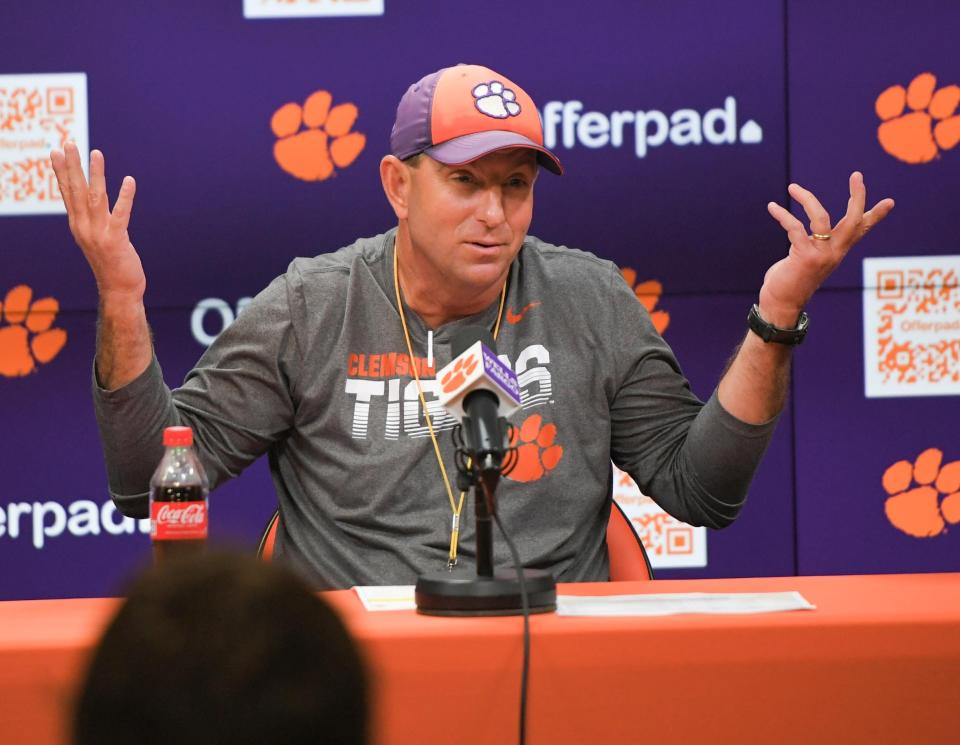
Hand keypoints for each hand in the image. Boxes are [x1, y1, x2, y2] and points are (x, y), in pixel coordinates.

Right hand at [50, 143, 145, 302]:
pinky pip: (120, 214)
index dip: (61, 172)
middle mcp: (83, 227)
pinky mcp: (116, 240)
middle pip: (76, 191)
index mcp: (77, 225)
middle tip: (68, 144)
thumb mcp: (95, 238)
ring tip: (96, 153)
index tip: (55, 151)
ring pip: (95, 198)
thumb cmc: (111, 263)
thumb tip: (89, 202)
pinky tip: (129, 180)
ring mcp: (98, 234)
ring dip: (96, 174)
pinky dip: (125, 197)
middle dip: (72, 166)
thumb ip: (90, 220)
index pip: (67, 193)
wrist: (119, 290)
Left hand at [761, 172, 894, 325]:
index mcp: (837, 251)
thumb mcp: (808, 259)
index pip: (861, 230)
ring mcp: (821, 255)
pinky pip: (794, 227)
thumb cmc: (791, 281)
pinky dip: (782, 215)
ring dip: (806, 199)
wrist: (781, 305)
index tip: (890, 201)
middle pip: (853, 220)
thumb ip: (814, 245)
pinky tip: (772, 207)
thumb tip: (809, 231)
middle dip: (857, 196)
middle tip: (857, 175)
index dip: (875, 215)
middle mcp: (834, 252)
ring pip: (821, 218)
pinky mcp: (804, 256)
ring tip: (793, 187)